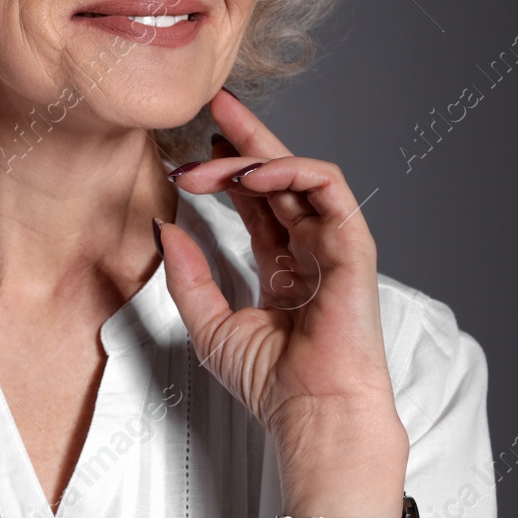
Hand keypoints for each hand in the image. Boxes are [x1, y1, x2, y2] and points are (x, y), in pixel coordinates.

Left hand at [159, 88, 405, 470]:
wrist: (312, 413)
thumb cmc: (273, 383)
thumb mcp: (210, 323)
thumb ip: (188, 275)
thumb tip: (165, 227)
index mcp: (283, 265)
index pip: (256, 200)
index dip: (225, 170)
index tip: (190, 152)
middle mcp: (310, 247)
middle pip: (278, 175)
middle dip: (246, 136)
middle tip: (213, 105)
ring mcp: (333, 242)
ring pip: (298, 173)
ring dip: (254, 155)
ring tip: (211, 156)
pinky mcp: (352, 242)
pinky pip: (327, 185)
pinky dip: (291, 169)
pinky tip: (253, 172)